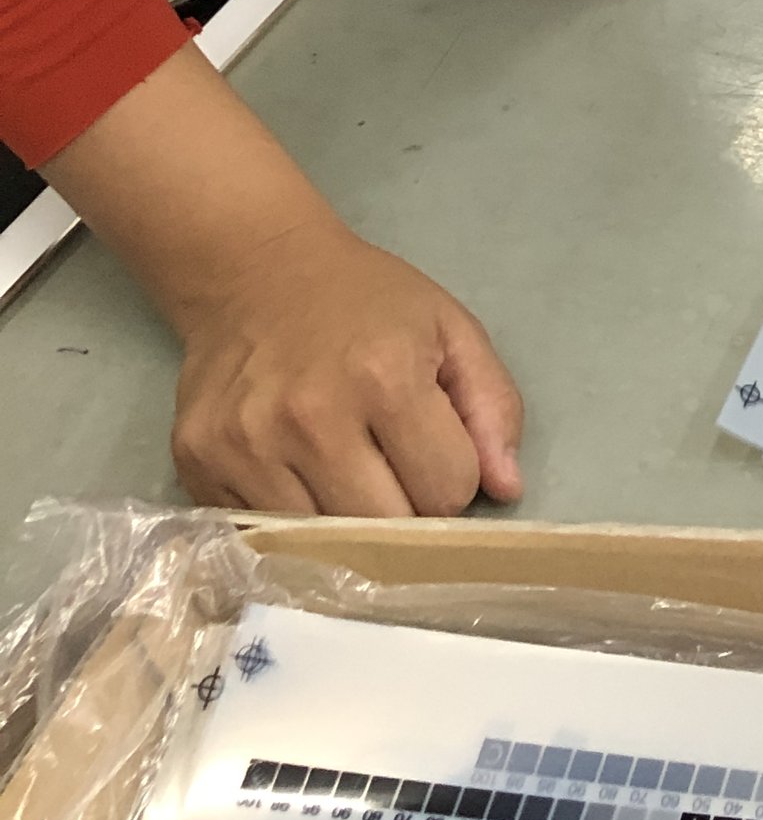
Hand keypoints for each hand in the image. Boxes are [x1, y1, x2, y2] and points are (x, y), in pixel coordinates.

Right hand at [42, 44, 522, 518]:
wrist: (255, 271)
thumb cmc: (366, 303)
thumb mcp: (449, 328)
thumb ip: (492, 406)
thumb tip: (507, 490)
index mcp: (386, 376)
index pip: (446, 492)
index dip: (450, 478)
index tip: (433, 451)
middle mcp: (312, 417)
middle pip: (383, 532)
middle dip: (402, 513)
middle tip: (391, 472)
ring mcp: (247, 446)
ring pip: (319, 547)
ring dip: (341, 527)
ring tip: (341, 475)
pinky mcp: (197, 465)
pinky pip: (259, 536)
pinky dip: (285, 524)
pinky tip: (293, 478)